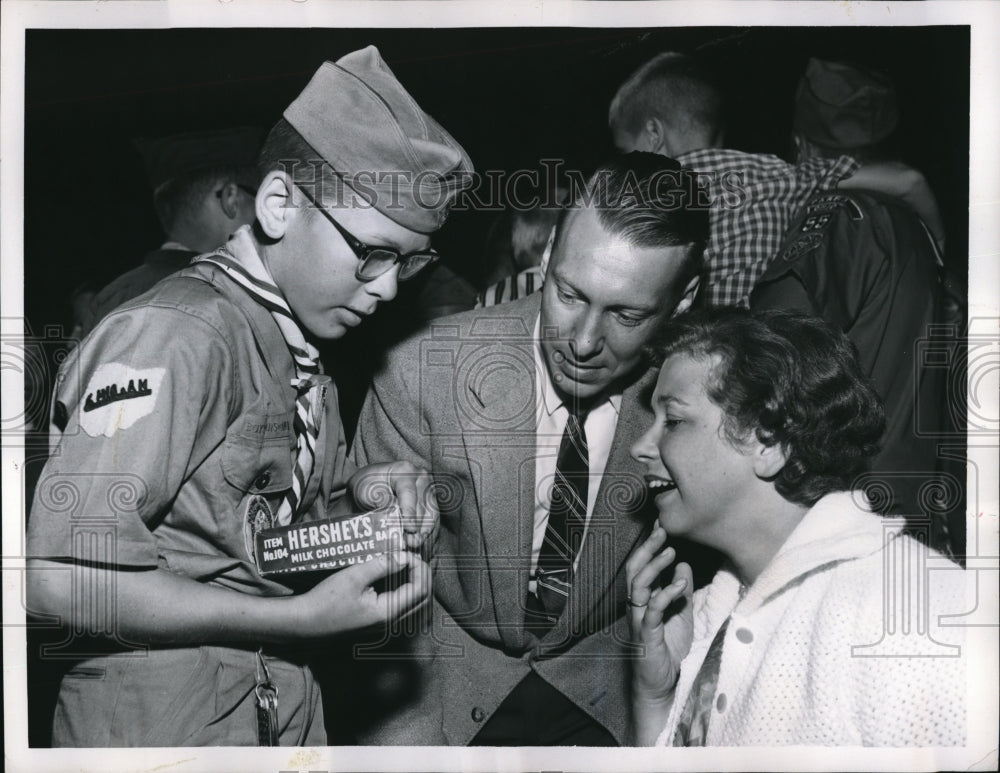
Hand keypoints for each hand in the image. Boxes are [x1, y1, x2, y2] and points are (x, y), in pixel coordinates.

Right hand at [293, 551, 430, 636]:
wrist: (305, 623)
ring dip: (414, 581)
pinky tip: (392, 576)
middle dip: (421, 573)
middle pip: (423, 597)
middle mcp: (391, 623)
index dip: (417, 566)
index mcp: (388, 612)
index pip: (420, 588)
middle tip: (407, 556)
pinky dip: (405, 589)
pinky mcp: (378, 623)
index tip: (404, 552)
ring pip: (415, 603)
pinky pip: (403, 606)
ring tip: (401, 563)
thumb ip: (381, 565)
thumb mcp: (353, 577)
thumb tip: (403, 556)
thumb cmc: (325, 601)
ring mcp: (385, 625)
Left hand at [350, 461, 438, 550]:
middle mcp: (422, 478)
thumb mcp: (366, 491)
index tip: (409, 529)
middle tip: (410, 544)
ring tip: (415, 547)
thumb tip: (394, 513)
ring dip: (424, 533)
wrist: (370, 488)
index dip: (409, 513)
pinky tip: (421, 546)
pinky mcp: (431, 503)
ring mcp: (428, 490)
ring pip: (432, 515)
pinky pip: (434, 521)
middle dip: (417, 527)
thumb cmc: (366, 487)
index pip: (409, 493)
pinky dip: (428, 534)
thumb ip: (381, 500)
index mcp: (404, 470)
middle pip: (423, 506)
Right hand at [625, 522, 693, 702]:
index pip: (642, 567)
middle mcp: (636, 606)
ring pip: (638, 585)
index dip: (649, 546)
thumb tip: (684, 565)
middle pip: (634, 570)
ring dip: (654, 566)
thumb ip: (680, 591)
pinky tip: (680, 585)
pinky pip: (652, 610)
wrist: (663, 684)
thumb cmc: (669, 650)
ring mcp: (639, 620)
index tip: (661, 526)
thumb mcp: (681, 615)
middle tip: (661, 530)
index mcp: (643, 600)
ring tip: (671, 551)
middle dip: (647, 548)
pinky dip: (666, 594)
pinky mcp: (646, 635)